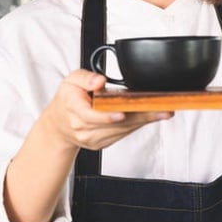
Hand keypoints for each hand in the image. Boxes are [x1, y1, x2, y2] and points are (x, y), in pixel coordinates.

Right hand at [40, 69, 172, 151]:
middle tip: (163, 110)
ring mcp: (94, 139)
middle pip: (116, 124)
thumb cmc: (67, 100)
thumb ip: (85, 78)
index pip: (93, 116)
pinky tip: (149, 116)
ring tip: (163, 112)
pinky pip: (123, 134)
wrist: (58, 125)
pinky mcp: (102, 143)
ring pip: (123, 130)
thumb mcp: (70, 81)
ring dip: (144, 121)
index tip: (124, 113)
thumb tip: (99, 81)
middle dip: (141, 116)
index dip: (109, 116)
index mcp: (75, 110)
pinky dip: (137, 124)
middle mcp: (84, 129)